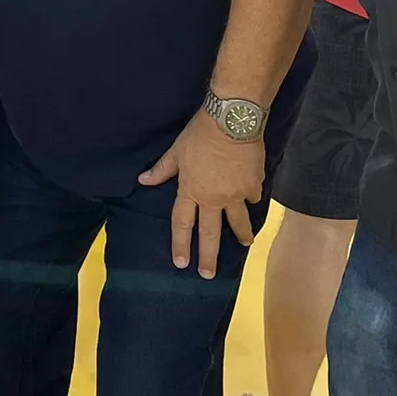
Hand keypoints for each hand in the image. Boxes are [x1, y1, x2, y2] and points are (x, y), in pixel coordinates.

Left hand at [139, 107, 262, 278]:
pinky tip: (254, 202)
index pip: (182, 224)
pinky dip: (252, 200)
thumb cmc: (200, 133)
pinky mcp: (253, 185)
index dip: (180, 244)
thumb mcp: (176, 151)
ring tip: (245, 245)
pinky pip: (252, 198)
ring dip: (241, 236)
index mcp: (190, 191)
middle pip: (210, 233)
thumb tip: (142, 181)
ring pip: (237, 222)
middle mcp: (212, 198)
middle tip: (208, 275)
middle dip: (208, 256)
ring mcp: (235, 194)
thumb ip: (161, 170)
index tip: (181, 263)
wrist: (232, 120)